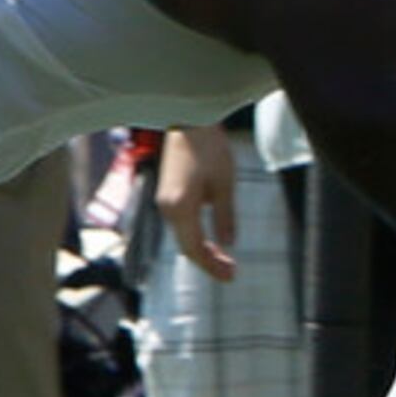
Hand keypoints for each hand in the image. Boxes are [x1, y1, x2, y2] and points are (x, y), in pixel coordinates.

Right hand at [155, 124, 237, 282]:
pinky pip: (181, 222)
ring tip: (225, 260)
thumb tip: (227, 243)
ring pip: (183, 235)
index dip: (212, 266)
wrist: (188, 120)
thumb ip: (225, 216)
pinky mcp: (168, 193)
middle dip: (208, 261)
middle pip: (186, 246)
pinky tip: (213, 240)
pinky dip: (197, 235)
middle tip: (231, 273)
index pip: (194, 249)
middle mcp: (167, 207)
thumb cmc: (209, 148)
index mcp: (180, 207)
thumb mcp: (224, 183)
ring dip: (203, 249)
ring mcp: (165, 200)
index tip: (230, 276)